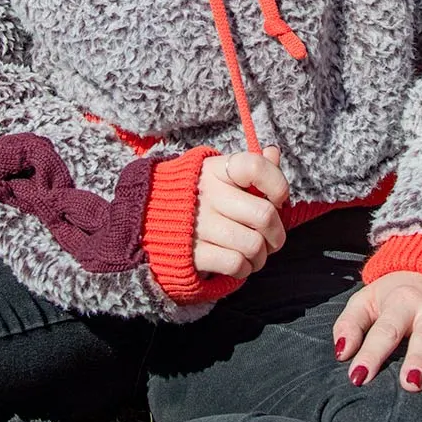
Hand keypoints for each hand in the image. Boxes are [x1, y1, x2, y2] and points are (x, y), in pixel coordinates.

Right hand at [192, 146, 288, 281]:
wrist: (144, 222)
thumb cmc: (194, 197)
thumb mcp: (216, 175)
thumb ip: (249, 166)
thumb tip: (273, 152)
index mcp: (214, 170)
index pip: (255, 167)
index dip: (277, 184)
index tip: (277, 199)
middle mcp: (207, 194)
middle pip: (264, 214)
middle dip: (277, 233)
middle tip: (271, 238)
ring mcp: (199, 225)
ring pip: (254, 244)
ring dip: (262, 256)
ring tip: (255, 254)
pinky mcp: (193, 253)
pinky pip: (236, 264)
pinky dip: (245, 269)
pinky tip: (239, 264)